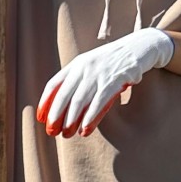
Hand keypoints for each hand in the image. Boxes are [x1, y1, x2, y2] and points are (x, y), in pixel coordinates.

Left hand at [37, 28, 174, 136]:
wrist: (139, 47)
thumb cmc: (112, 63)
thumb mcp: (91, 66)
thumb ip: (78, 82)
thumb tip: (63, 107)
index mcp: (76, 64)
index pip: (54, 84)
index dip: (45, 102)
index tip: (41, 118)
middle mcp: (84, 67)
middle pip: (64, 95)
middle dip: (56, 115)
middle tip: (52, 131)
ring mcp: (99, 73)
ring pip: (80, 100)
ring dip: (71, 120)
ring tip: (67, 134)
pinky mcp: (115, 80)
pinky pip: (99, 102)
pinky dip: (90, 117)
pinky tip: (84, 129)